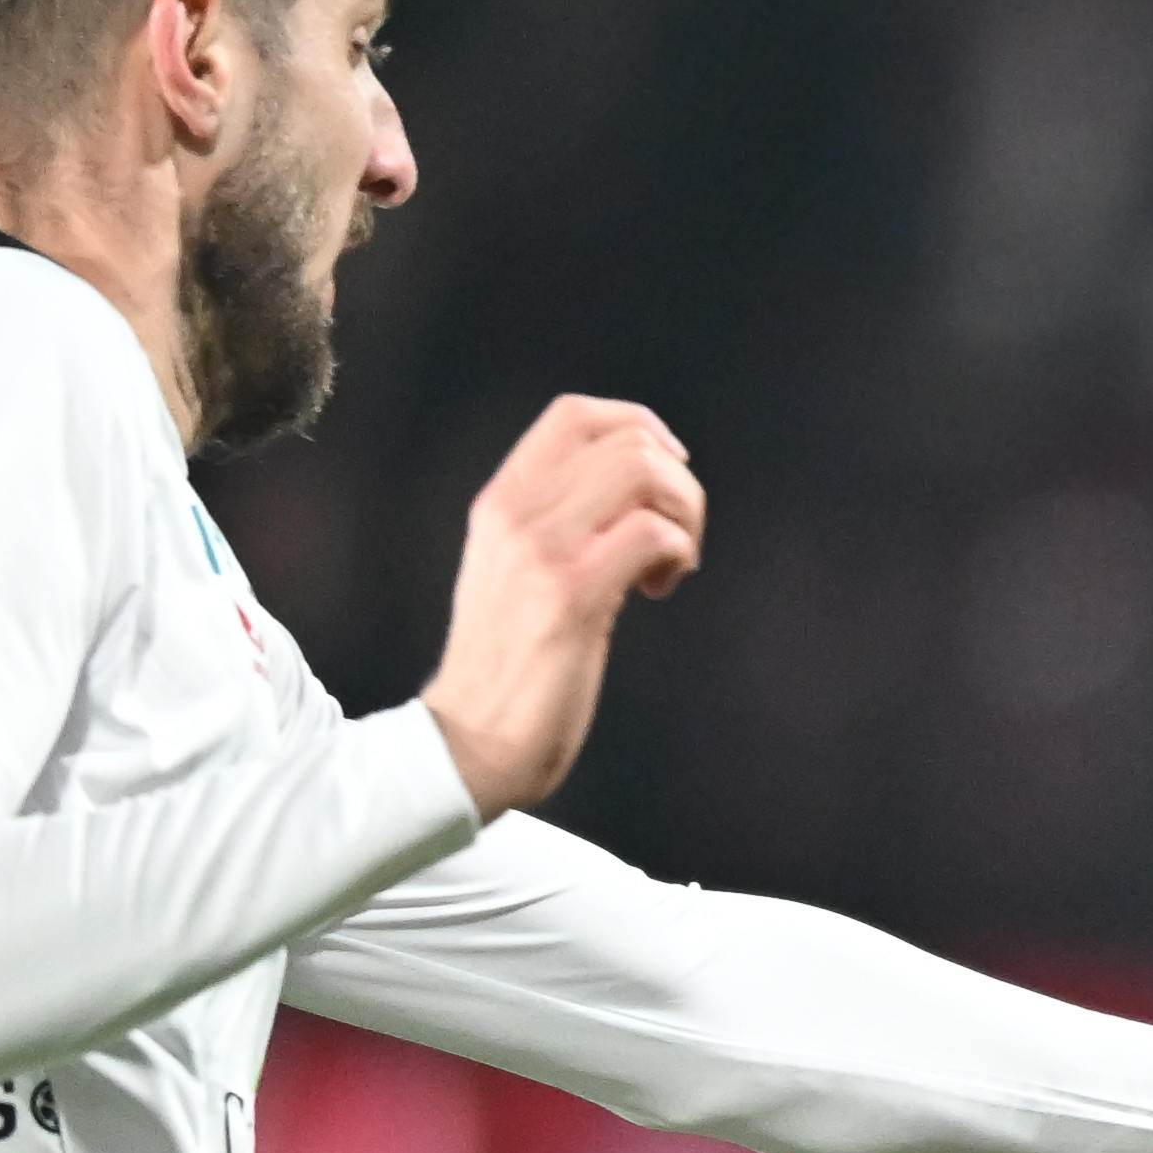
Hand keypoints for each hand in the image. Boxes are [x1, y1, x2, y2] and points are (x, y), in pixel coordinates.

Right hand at [416, 395, 704, 819]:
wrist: (469, 738)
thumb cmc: (507, 666)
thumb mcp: (515, 571)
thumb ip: (557, 525)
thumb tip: (634, 499)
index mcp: (501, 500)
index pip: (575, 414)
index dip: (638, 426)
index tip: (665, 475)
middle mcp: (517, 512)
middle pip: (627, 441)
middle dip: (678, 484)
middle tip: (675, 542)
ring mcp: (541, 550)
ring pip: (645, 473)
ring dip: (684, 516)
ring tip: (667, 568)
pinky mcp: (571, 595)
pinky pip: (653, 534)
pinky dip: (678, 555)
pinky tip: (657, 590)